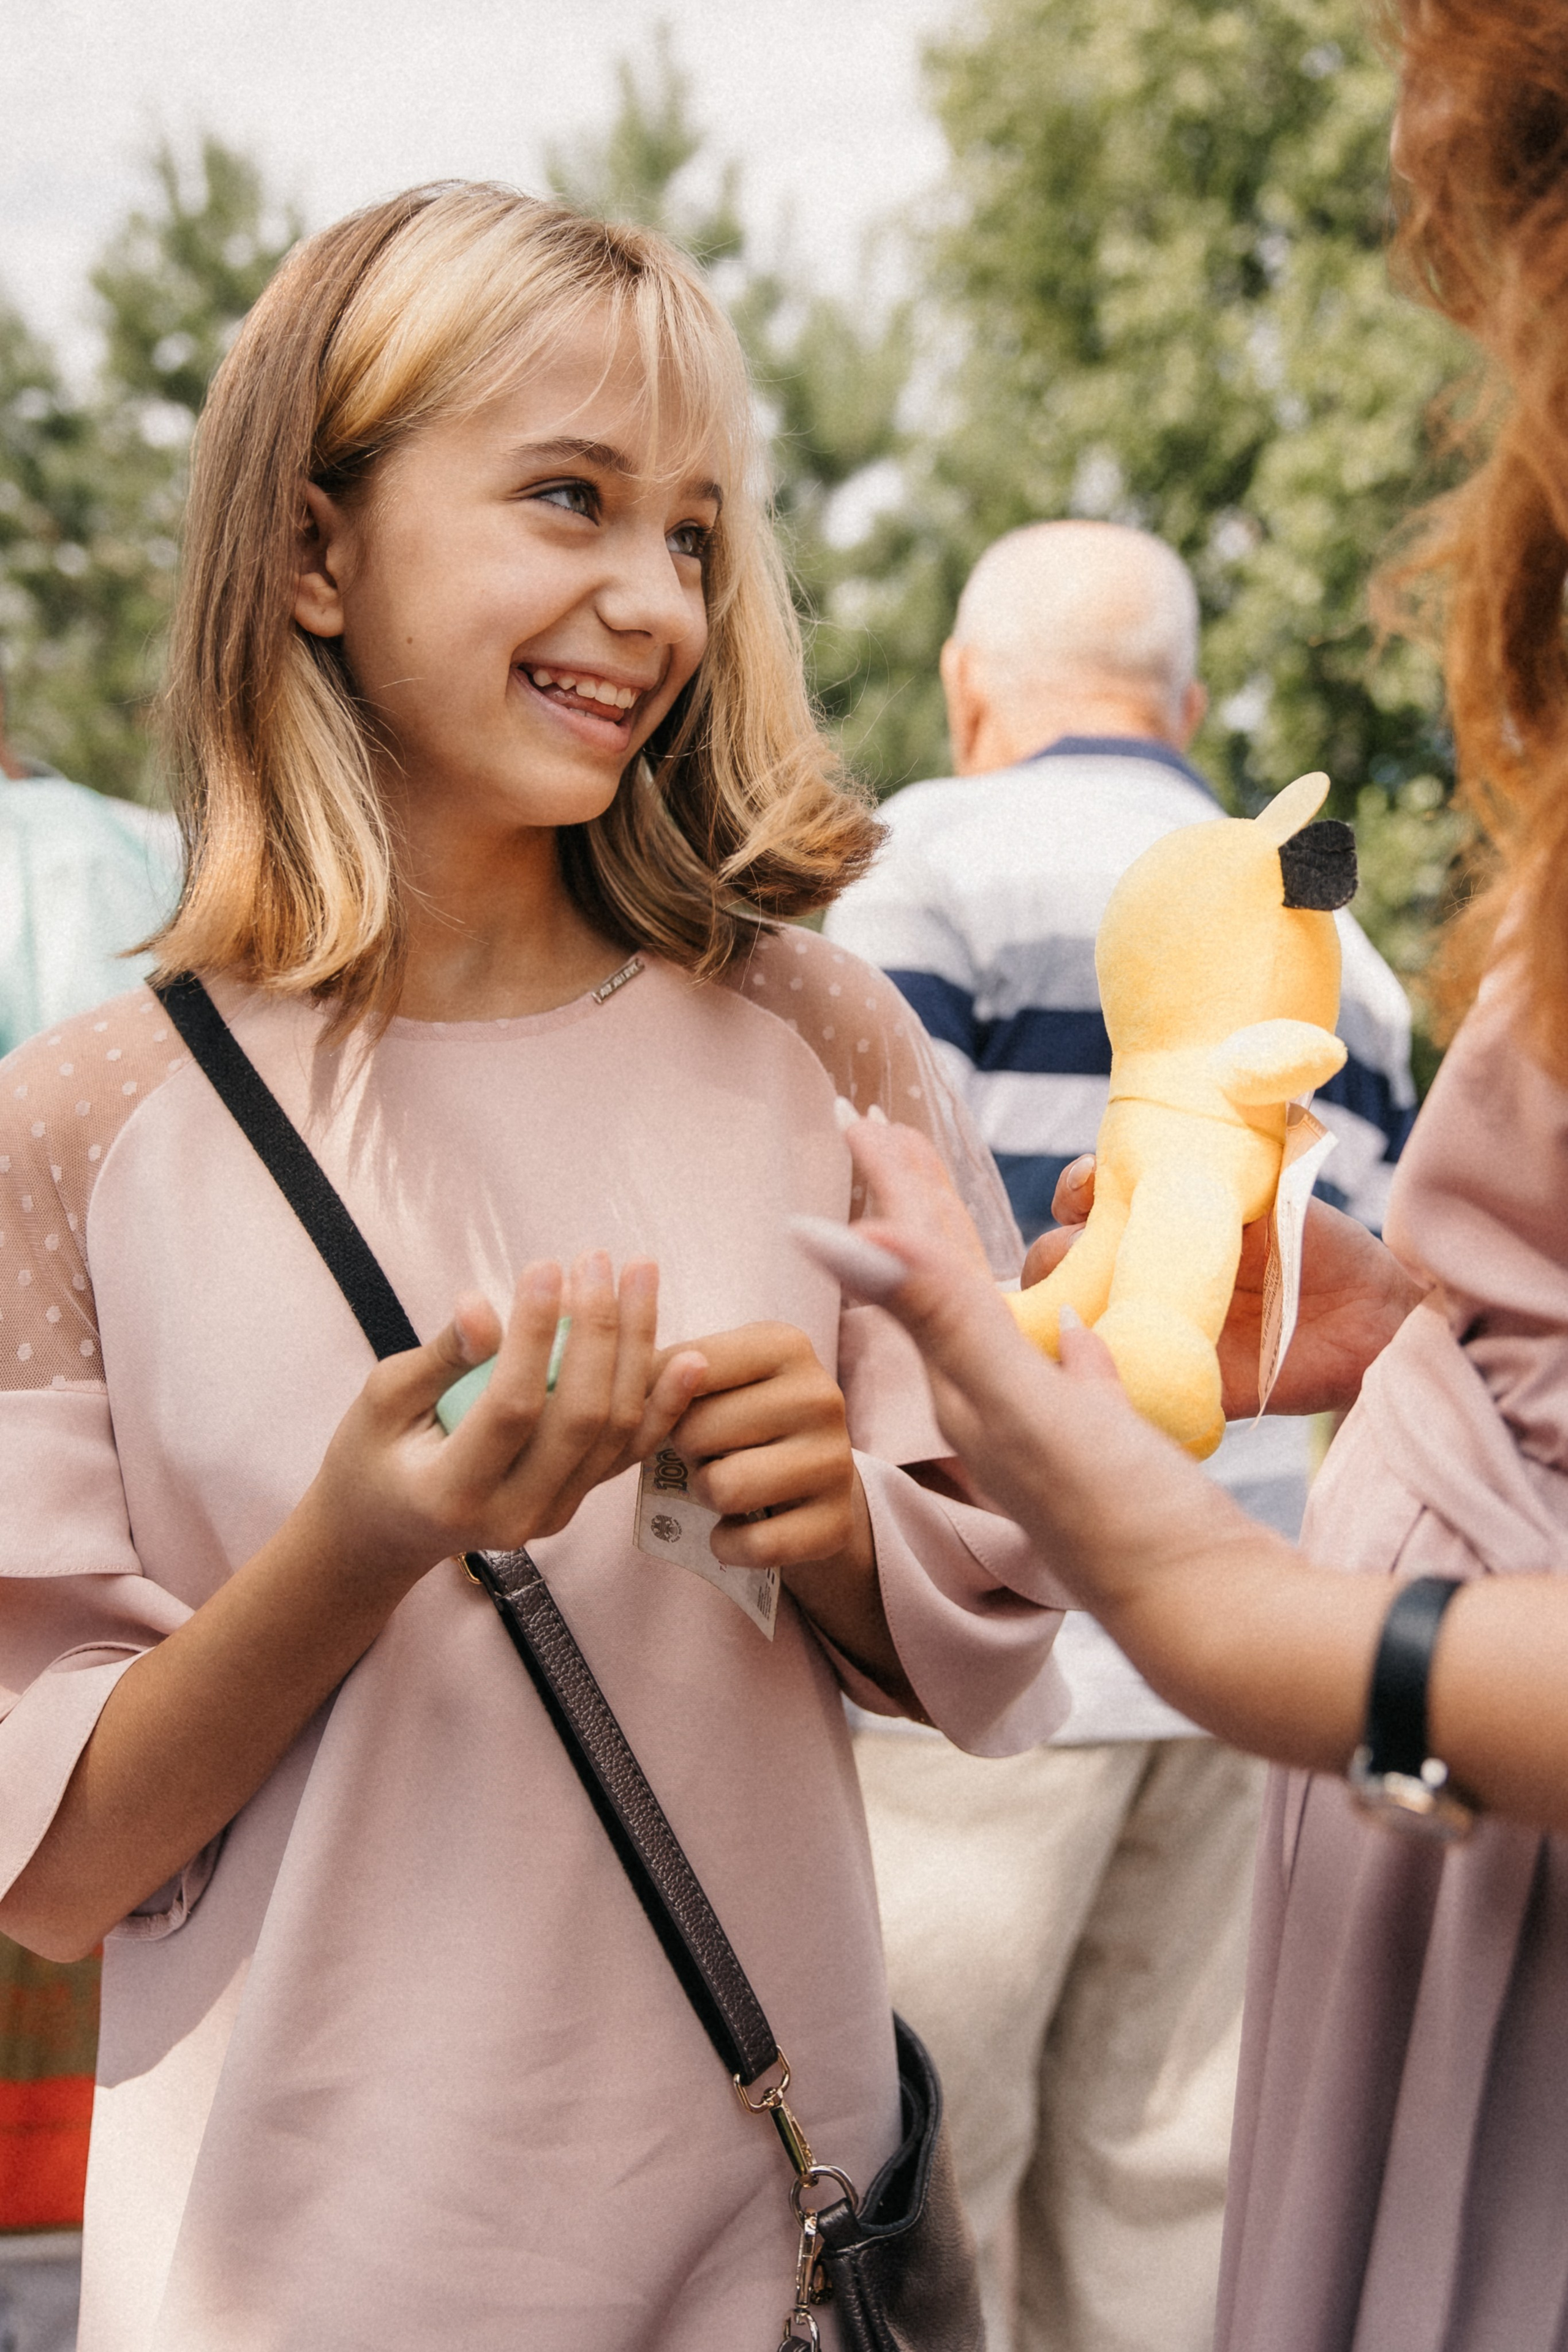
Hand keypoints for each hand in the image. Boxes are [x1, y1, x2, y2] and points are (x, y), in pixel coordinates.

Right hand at [306, 1252, 706, 1586]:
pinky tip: (690, 1357)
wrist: (385, 1535)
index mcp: (453, 1492)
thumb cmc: (370, 1458)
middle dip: (599, 1329)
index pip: (512, 1407)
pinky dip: (663, 1404)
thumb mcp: (380, 1403)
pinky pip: (628, 1452)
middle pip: (582, 1418)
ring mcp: (552, 1515)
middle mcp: (513, 1515)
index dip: (533, 1335)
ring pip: (616, 1431)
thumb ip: (438, 1359)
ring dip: (636, 1348)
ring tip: (641, 1276)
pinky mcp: (575, 1503)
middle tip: (600, 1258)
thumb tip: (481, 1305)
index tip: (545, 1267)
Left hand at [663, 1322, 870, 1581]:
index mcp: (784, 1345)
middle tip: (711, 1452)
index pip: (684, 1370)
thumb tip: (627, 1381)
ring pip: (725, 1488)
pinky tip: (740, 1527)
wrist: (813, 1477)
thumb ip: (666, 1370)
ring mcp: (836, 1461)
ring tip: (726, 1484)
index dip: (665, 1402)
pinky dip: (730, 1545)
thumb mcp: (713, 1376)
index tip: (684, 1409)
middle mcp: (820, 1396)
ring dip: (707, 1495)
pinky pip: (754, 1545)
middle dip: (686, 1451)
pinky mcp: (837, 1523)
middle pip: (697, 1432)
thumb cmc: (743, 1418)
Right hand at [1024, 1158, 1428, 1417]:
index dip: (1075, 1191)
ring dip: (1063, 1316)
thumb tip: (1180, 1143)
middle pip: (1055, 1260)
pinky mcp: (1164, 1376)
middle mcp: (1136, 1267)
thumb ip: (1220, 1173)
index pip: (1082, 1197)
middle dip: (1055, 1255)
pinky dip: (1095, 1374)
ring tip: (1089, 1313)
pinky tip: (1101, 1364)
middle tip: (1083, 1257)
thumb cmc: (1319, 1243)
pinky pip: (1111, 1378)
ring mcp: (1144, 1321)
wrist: (1367, 1317)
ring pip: (1069, 1321)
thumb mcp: (1266, 1191)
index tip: (1090, 1190)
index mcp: (1153, 1214)